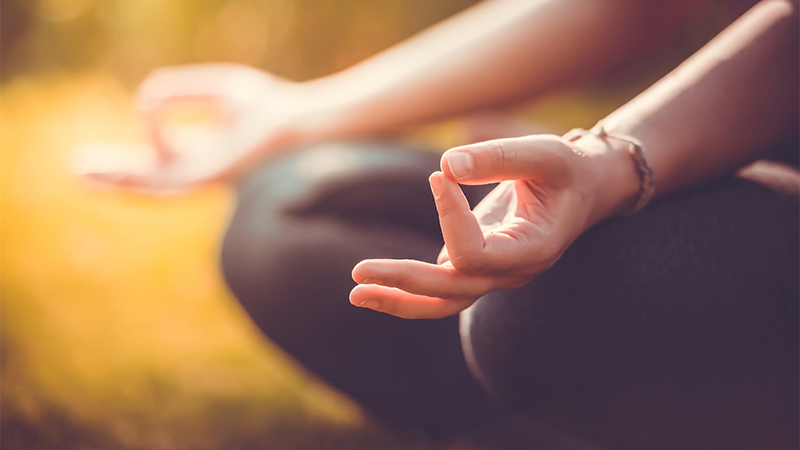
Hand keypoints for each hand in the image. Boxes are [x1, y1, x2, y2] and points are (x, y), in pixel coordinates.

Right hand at [73, 63, 311, 192]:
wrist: (297, 122)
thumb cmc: (268, 105)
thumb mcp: (217, 89)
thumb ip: (180, 90)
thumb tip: (147, 96)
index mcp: (206, 153)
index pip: (163, 151)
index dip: (150, 124)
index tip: (152, 95)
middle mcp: (201, 170)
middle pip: (149, 177)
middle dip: (115, 173)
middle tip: (78, 170)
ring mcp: (203, 179)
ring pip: (152, 185)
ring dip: (117, 179)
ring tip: (82, 175)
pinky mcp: (207, 179)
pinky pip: (167, 166)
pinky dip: (148, 149)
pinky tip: (119, 156)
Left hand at [349, 134, 637, 318]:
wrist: (586, 189)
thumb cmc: (567, 169)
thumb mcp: (544, 154)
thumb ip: (499, 157)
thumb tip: (445, 164)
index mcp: (532, 251)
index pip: (475, 254)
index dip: (449, 218)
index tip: (440, 175)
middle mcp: (511, 273)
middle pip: (451, 292)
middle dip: (403, 282)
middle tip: (357, 273)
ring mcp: (494, 275)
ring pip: (443, 301)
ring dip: (398, 299)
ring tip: (356, 294)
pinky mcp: (478, 267)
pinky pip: (441, 287)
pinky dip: (408, 288)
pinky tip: (374, 283)